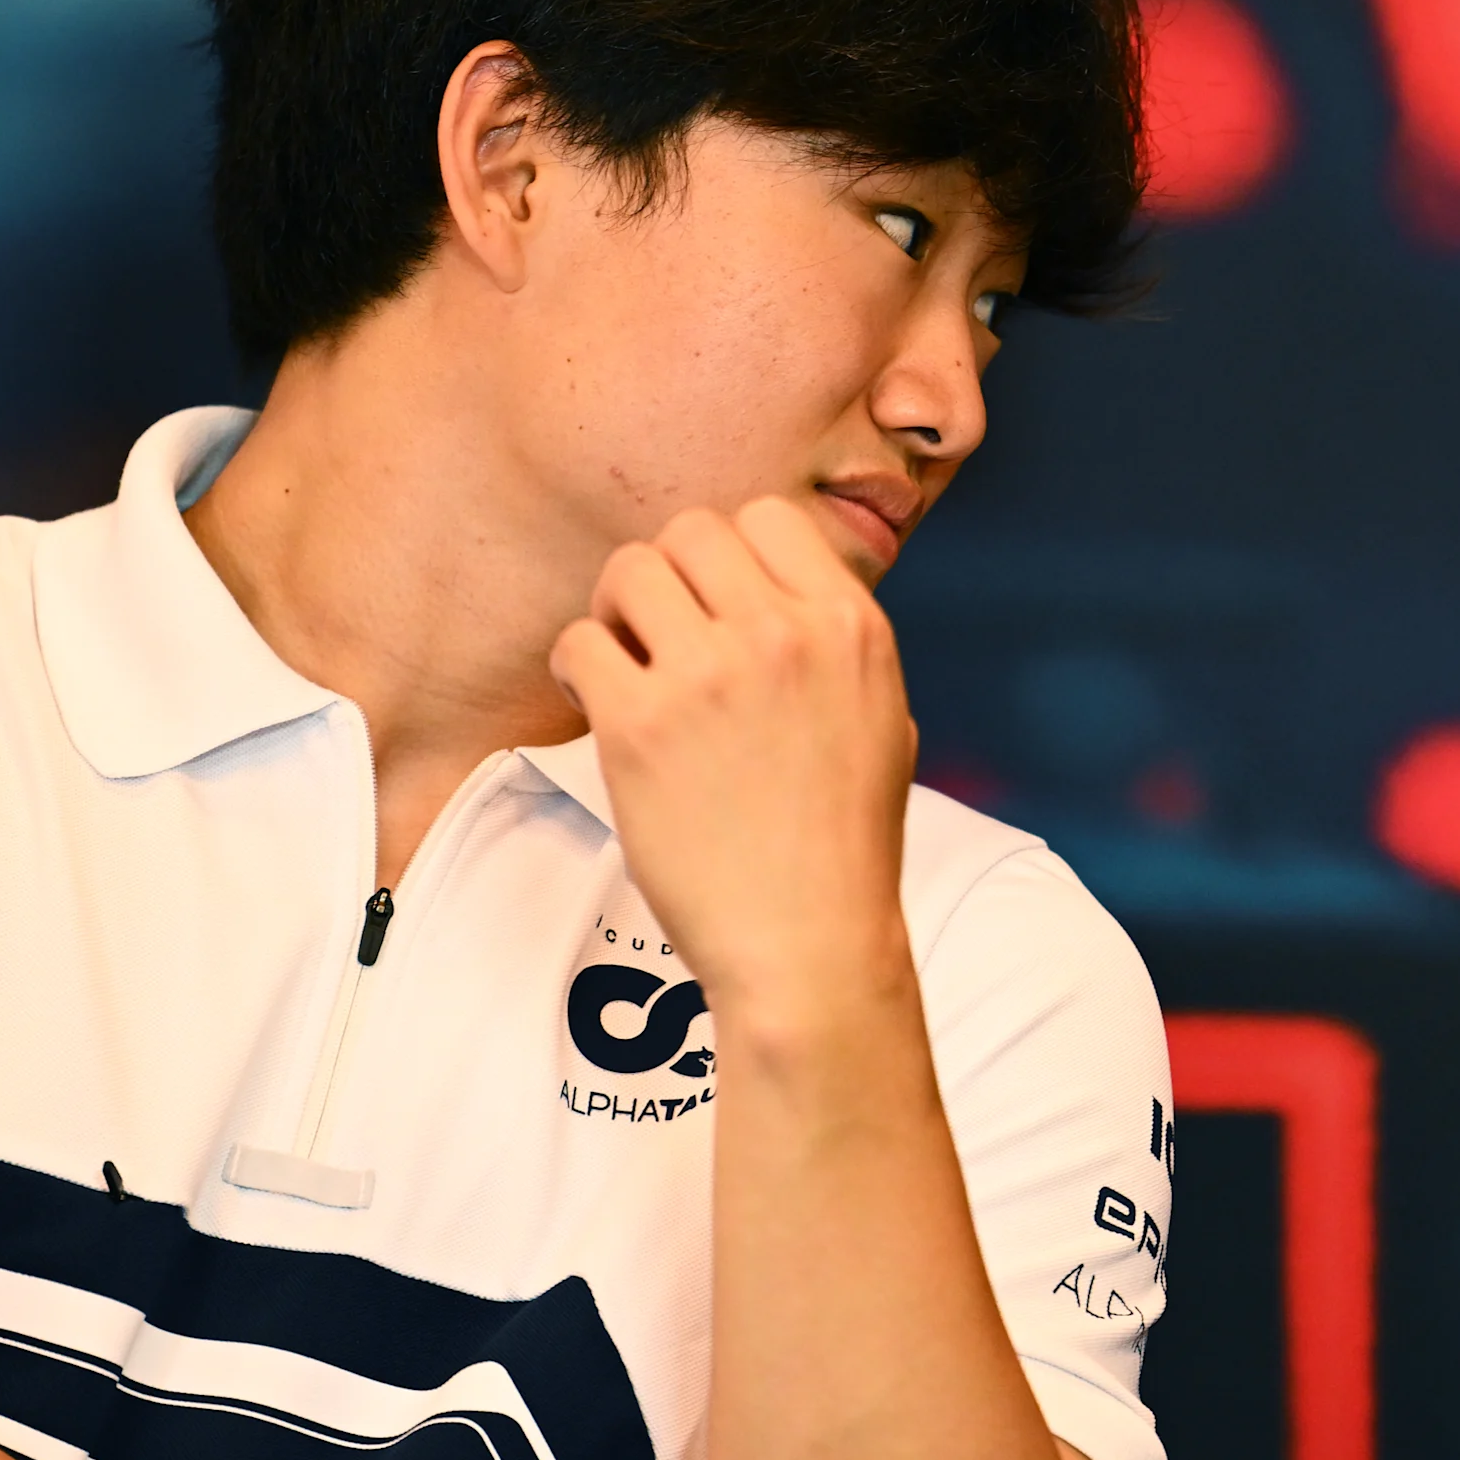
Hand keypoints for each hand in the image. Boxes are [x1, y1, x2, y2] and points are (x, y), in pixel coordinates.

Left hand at [550, 500, 919, 1022]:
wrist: (809, 940)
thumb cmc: (845, 841)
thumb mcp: (883, 714)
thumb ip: (834, 641)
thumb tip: (777, 587)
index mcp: (851, 626)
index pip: (768, 518)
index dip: (732, 554)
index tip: (719, 605)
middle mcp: (783, 634)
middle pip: (690, 532)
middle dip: (668, 575)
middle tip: (661, 633)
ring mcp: (710, 675)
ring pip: (629, 571)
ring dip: (617, 610)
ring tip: (627, 665)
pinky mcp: (640, 726)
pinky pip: (579, 643)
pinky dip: (577, 666)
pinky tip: (599, 706)